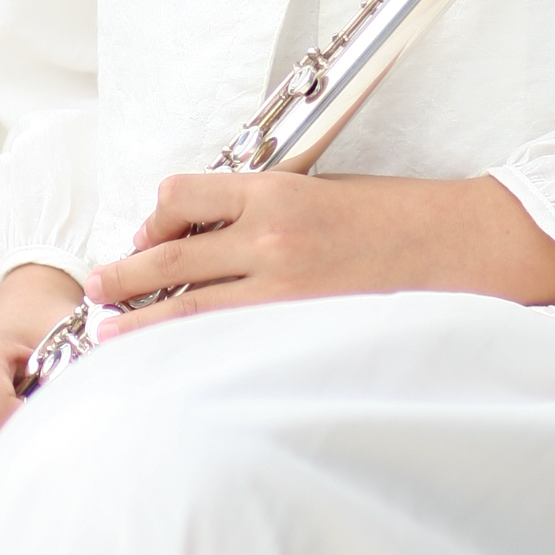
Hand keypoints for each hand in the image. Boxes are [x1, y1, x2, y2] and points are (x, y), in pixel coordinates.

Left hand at [83, 171, 554, 338]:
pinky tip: (173, 363)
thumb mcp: (322, 192)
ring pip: (188, 306)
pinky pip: (230, 340)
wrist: (459, 246)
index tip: (144, 235)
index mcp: (274, 190)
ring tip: (107, 336)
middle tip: (94, 292)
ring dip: (141, 321)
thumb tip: (211, 238)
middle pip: (168, 256)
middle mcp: (269, 235)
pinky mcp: (302, 328)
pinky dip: (194, 349)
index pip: (180, 195)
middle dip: (123, 277)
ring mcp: (284, 288)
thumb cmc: (397, 217)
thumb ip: (265, 212)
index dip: (152, 216)